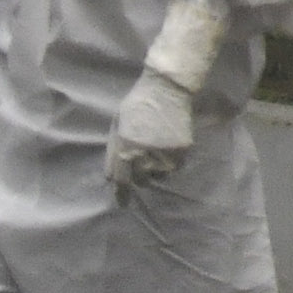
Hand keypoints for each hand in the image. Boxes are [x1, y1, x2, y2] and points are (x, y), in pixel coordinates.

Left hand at [106, 67, 197, 194]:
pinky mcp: (181, 151)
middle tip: (144, 165)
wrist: (167, 89)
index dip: (122, 194)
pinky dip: (172, 162)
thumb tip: (111, 174)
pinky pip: (175, 166)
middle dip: (140, 177)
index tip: (123, 203)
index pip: (121, 180)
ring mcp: (163, 153)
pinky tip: (170, 147)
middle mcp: (143, 155)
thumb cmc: (138, 104)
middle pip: (141, 180)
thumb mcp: (117, 125)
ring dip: (157, 169)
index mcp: (124, 148)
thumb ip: (114, 150)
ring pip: (160, 175)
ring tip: (158, 153)